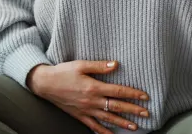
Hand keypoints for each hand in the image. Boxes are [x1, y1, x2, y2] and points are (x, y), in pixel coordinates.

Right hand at [27, 60, 149, 132]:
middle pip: (116, 106)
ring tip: (135, 127)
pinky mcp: (80, 116)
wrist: (45, 84)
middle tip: (146, 114)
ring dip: (122, 123)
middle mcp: (92, 101)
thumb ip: (99, 66)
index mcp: (93, 87)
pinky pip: (94, 126)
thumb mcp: (81, 65)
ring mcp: (86, 110)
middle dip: (133, 110)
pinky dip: (104, 132)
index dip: (133, 94)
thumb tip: (116, 65)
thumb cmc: (63, 72)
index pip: (118, 91)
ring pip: (108, 118)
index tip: (145, 97)